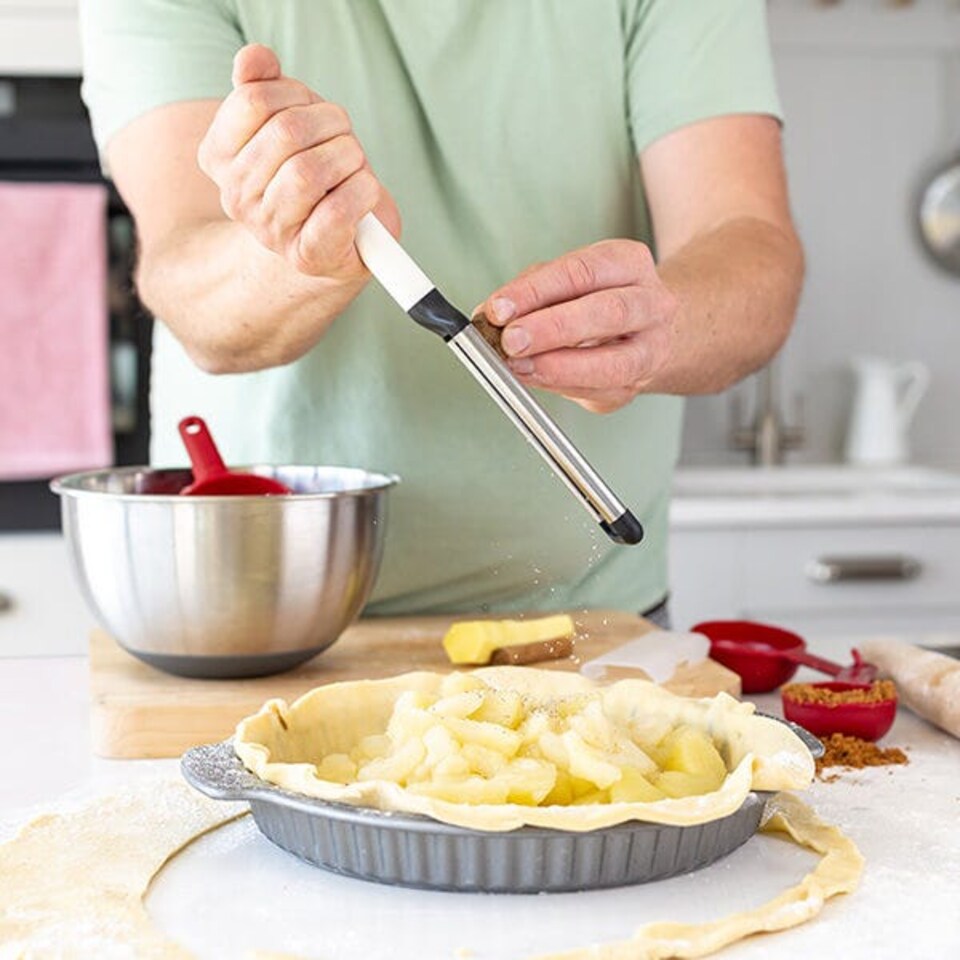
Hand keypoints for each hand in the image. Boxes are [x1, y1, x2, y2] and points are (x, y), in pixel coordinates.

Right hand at [197, 44, 399, 278]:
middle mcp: (236, 196)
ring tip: (354, 165)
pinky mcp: (308, 255)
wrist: (336, 239)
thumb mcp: (289, 120)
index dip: (296, 93)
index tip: (312, 109)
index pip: (253, 100)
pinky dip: (363, 192)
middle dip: (331, 123)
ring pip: (309, 171)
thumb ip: (264, 85)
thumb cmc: (316, 174)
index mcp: (218, 157)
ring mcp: (269, 230)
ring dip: (348, 156)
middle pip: (286, 132)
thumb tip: (253, 58)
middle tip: (343, 137)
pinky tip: (365, 191)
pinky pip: (337, 211)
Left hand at [475, 241, 677, 413]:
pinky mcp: (636, 386)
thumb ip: (530, 292)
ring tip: (519, 367)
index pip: (581, 272)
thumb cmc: (600, 298)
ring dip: (559, 368)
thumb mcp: (567, 279)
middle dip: (552, 329)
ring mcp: (650, 349)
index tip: (499, 309)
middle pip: (607, 312)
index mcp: (629, 264)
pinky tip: (535, 378)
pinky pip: (598, 392)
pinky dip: (561, 387)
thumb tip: (489, 316)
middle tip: (512, 340)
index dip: (536, 291)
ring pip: (613, 364)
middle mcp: (651, 304)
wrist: (650, 329)